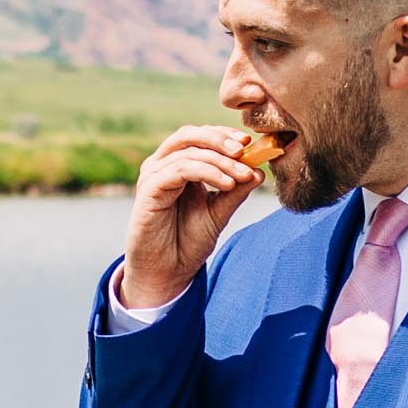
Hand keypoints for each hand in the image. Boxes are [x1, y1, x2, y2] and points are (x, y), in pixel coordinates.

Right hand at [120, 125, 266, 311]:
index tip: (250, 143)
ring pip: (189, 152)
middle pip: (189, 135)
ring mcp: (153, 177)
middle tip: (245, 150)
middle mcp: (161, 166)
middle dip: (220, 139)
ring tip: (242, 176)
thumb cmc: (187, 242)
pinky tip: (226, 183)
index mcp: (176, 166)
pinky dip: (207, 172)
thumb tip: (259, 170)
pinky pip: (180, 170)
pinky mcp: (148, 190)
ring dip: (220, 161)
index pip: (200, 137)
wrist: (168, 272)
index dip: (224, 135)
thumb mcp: (218, 213)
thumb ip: (235, 191)